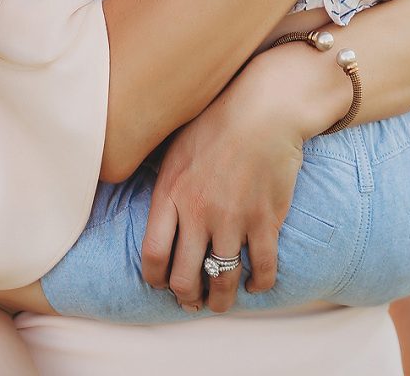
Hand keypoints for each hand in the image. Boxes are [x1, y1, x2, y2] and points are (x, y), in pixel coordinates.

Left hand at [138, 49, 319, 312]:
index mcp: (171, 194)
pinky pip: (263, 268)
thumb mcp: (174, 148)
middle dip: (187, 297)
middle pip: (185, 278)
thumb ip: (162, 182)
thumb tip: (143, 202)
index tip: (161, 284)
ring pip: (223, 280)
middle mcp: (198, 213)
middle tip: (192, 300)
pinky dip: (260, 284)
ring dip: (221, 300)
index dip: (155, 279)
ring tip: (221, 302)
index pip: (153, 255)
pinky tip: (256, 284)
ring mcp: (233, 220)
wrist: (264, 108)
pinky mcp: (266, 220)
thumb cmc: (216, 121)